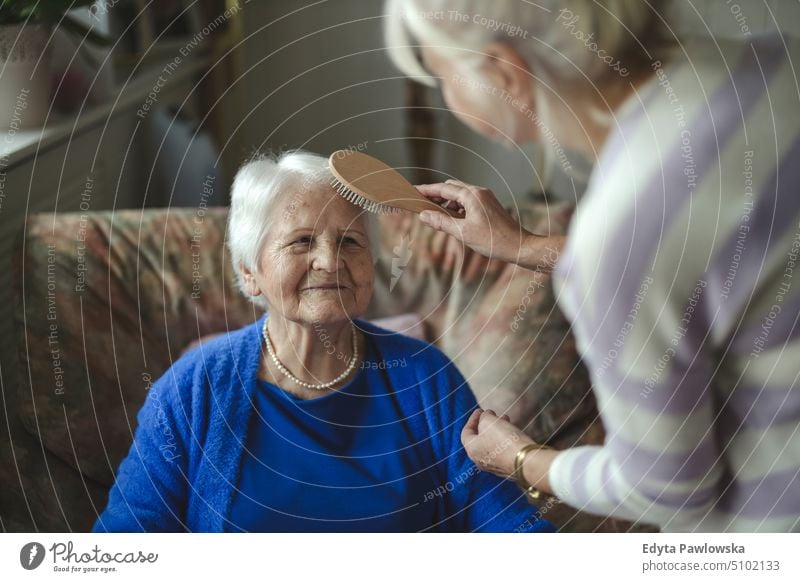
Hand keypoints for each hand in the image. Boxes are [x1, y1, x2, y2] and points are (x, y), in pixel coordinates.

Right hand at [416, 180, 530, 263]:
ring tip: (436, 216)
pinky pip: (468, 201)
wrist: (519, 246)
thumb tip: (423, 215)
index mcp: (472, 195)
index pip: (443, 189)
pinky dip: (457, 207)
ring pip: (459, 195)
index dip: (426, 190)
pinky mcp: (489, 205)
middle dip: (436, 195)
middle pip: (451, 188)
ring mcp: (485, 198)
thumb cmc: (493, 240)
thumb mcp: (463, 232)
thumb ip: (441, 222)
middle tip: (421, 205)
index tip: (412, 190)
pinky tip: (452, 220)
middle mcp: (479, 192)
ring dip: (446, 202)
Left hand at [460, 409, 533, 478]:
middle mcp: (481, 460)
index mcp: (472, 450)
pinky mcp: (508, 467)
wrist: (527, 461)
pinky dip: (505, 439)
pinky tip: (513, 431)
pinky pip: (503, 451)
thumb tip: (485, 417)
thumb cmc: (504, 440)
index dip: (472, 419)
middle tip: (493, 414)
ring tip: (506, 419)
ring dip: (497, 429)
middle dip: (486, 424)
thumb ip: (483, 417)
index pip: (466, 433)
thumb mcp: (489, 421)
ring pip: (492, 444)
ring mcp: (495, 466)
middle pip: (480, 438)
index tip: (480, 411)